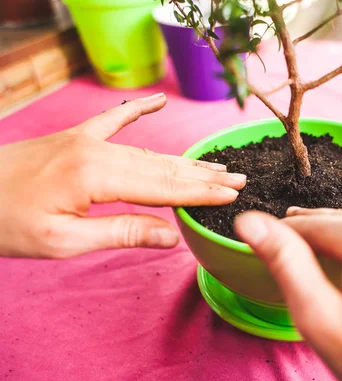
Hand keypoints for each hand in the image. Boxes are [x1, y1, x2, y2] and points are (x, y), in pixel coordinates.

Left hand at [0, 93, 245, 258]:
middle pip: (163, 166)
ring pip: (146, 150)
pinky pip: (113, 121)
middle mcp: (96, 150)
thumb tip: (171, 236)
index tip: (234, 194)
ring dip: (184, 160)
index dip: (201, 192)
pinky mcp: (74, 138)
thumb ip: (121, 233)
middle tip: (240, 178)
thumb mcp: (63, 241)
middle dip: (203, 175)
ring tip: (216, 164)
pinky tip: (158, 102)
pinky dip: (138, 112)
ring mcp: (85, 139)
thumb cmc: (5, 223)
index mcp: (96, 176)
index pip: (164, 187)